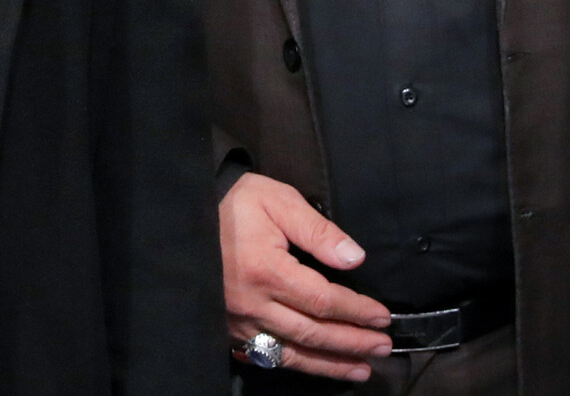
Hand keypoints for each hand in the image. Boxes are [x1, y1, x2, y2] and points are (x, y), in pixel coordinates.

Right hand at [223, 173, 392, 381]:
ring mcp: (239, 321)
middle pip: (312, 332)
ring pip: (292, 352)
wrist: (186, 213)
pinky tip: (316, 366)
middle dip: (352, 342)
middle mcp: (253, 303)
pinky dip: (297, 364)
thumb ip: (317, 230)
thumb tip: (355, 258)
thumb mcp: (279, 201)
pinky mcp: (229, 328)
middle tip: (383, 346)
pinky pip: (267, 355)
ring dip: (330, 363)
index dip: (357, 311)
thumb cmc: (236, 204)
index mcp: (267, 271)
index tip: (383, 316)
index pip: (323, 300)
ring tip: (362, 368)